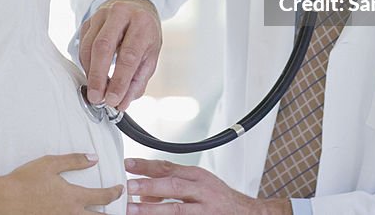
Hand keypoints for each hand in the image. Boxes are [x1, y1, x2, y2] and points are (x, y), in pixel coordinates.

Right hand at [0, 153, 123, 214]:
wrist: (5, 200)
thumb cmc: (25, 181)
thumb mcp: (51, 164)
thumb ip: (74, 160)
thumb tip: (93, 157)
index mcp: (73, 197)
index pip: (102, 197)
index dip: (114, 193)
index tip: (120, 190)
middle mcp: (71, 214)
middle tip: (118, 211)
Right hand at [79, 0, 161, 110]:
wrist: (135, 8)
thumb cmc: (144, 34)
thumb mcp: (150, 55)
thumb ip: (138, 81)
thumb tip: (121, 103)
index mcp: (141, 23)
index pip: (129, 55)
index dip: (120, 80)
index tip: (113, 99)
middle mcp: (121, 14)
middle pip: (103, 47)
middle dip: (98, 77)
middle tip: (97, 98)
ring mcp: (102, 14)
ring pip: (89, 46)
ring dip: (90, 72)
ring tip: (96, 90)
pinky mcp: (88, 20)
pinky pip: (82, 45)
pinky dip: (86, 64)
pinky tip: (92, 74)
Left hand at [124, 159, 290, 214]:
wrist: (246, 213)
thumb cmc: (218, 199)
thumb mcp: (198, 184)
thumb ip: (172, 184)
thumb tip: (144, 192)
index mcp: (197, 176)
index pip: (169, 167)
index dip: (147, 166)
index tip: (128, 165)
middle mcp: (202, 191)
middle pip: (173, 186)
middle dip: (149, 186)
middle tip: (128, 186)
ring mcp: (205, 210)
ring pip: (176, 209)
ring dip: (152, 209)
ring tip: (133, 209)